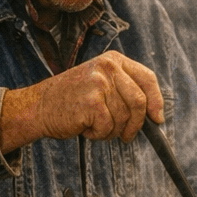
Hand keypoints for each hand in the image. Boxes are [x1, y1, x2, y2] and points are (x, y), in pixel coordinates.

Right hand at [0, 51, 162, 151]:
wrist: (39, 106)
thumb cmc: (73, 99)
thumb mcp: (101, 83)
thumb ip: (125, 90)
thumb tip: (156, 115)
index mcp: (114, 60)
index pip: (148, 79)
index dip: (157, 101)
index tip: (157, 118)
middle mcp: (108, 67)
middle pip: (140, 102)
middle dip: (136, 125)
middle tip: (127, 136)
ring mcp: (99, 83)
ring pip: (124, 118)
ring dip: (112, 131)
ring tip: (95, 125)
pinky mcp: (91, 102)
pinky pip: (109, 127)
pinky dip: (99, 134)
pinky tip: (85, 127)